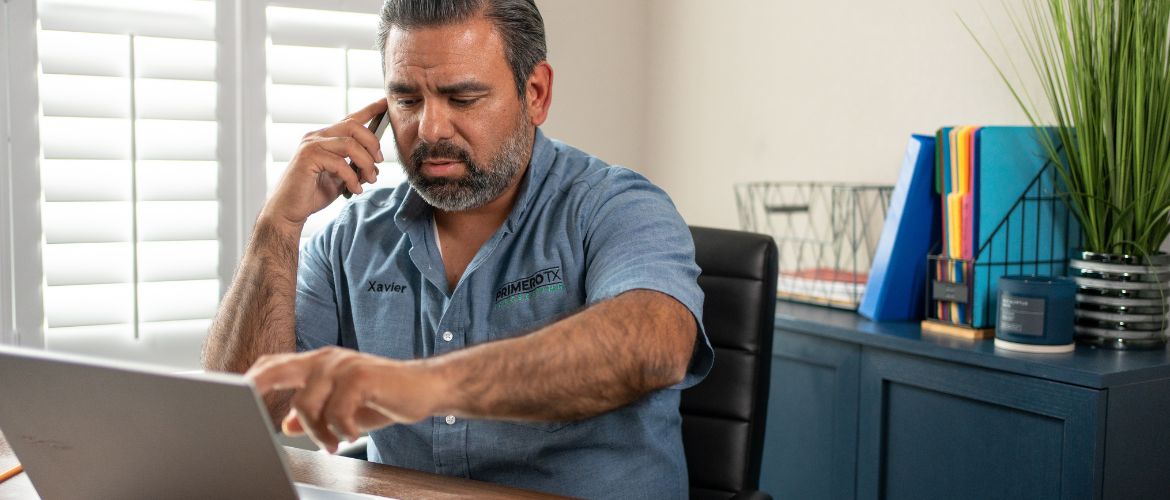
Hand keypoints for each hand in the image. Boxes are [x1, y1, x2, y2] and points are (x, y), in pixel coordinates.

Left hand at [246, 347, 442, 453]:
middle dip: (255, 389)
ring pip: (306, 403)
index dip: (249, 380)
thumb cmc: (383, 396)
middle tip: (246, 415)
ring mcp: (343, 365)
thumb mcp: (342, 409)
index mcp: (317, 364)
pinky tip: (353, 434)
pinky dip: (342, 429)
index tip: (230, 399)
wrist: (425, 388)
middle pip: (276, 368)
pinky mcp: (362, 376)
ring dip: (318, 432)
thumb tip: (282, 425)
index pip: (273, 365)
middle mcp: (326, 359)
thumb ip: (313, 412)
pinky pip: (337, 409)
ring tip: (334, 442)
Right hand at [262, 98, 388, 228]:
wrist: (288, 210)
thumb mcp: (341, 179)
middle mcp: (317, 137)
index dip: (369, 110)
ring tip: (369, 179)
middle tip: (378, 162)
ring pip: (350, 144)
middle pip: (353, 126)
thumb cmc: (312, 194)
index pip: (350, 119)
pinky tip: (355, 190)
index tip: (385, 103)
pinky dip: (352, 178)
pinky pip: (340, 163)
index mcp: (325, 138)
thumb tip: (376, 165)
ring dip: (366, 163)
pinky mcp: (307, 157)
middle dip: (372, 143)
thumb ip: (356, 168)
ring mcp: (311, 145)